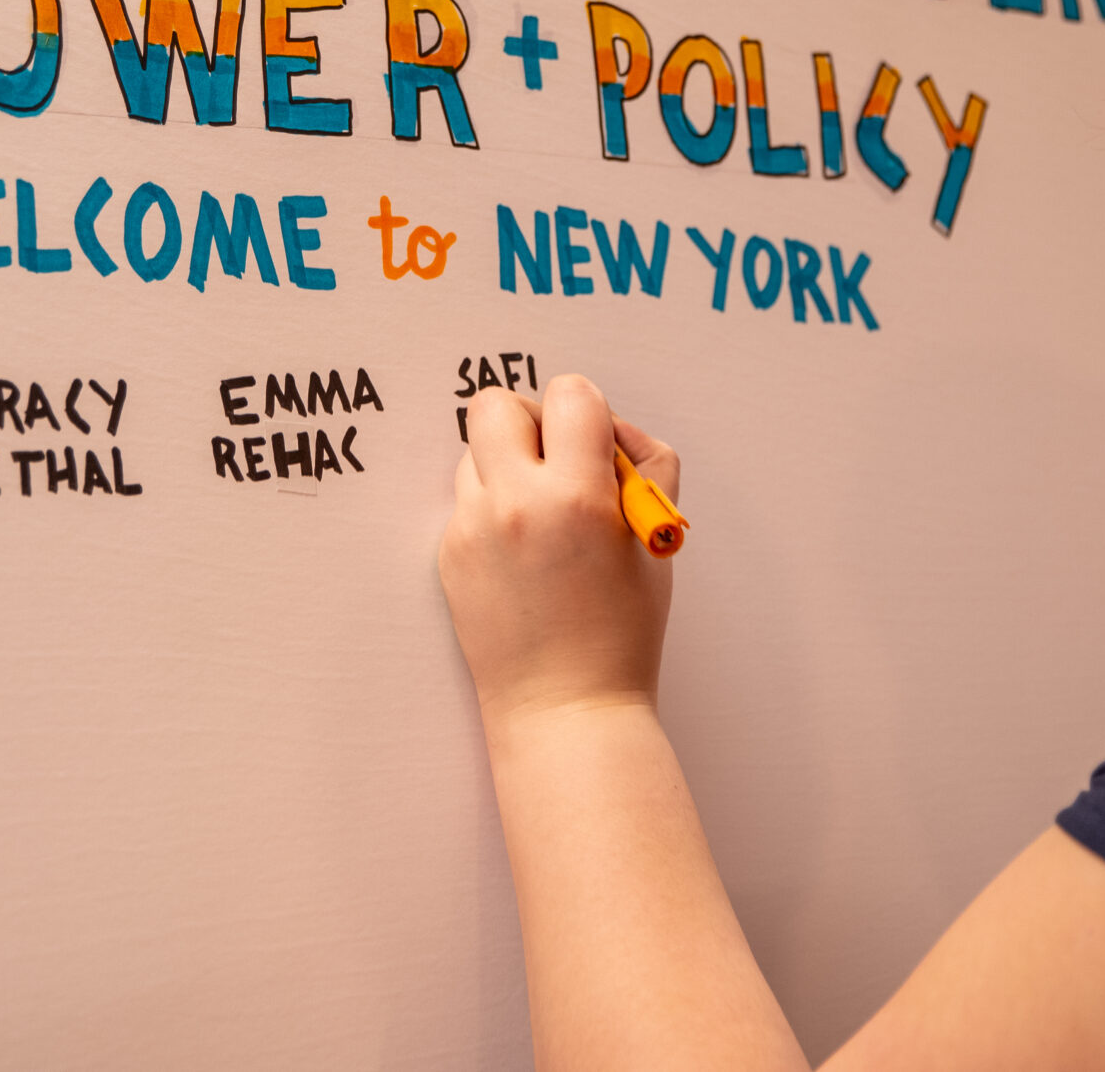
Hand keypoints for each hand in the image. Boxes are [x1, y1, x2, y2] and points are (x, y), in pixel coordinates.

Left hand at [438, 374, 679, 727]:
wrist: (565, 709)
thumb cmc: (622, 633)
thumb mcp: (655, 543)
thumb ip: (646, 469)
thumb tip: (614, 431)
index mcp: (576, 496)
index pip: (570, 395)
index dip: (589, 410)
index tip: (597, 441)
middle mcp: (514, 504)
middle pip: (497, 404)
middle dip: (531, 419)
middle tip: (557, 458)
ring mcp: (471, 529)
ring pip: (475, 452)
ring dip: (508, 464)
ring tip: (543, 515)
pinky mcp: (448, 554)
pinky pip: (467, 501)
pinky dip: (494, 509)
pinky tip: (524, 555)